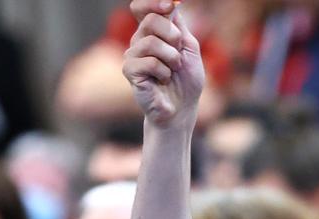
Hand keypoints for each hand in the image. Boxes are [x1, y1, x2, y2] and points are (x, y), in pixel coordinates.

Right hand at [124, 1, 204, 130]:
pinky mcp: (129, 71)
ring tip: (173, 71)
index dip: (153, 2)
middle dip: (173, 36)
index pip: (142, 7)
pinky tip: (163, 81)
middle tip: (178, 55)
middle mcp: (139, 40)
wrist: (182, 108)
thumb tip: (171, 2)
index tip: (170, 5)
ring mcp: (132, 55)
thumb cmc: (186, 80)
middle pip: (151, 20)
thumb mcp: (188, 47)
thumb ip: (179, 25)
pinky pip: (150, 62)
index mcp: (152, 32)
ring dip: (172, 58)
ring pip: (152, 42)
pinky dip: (164, 72)